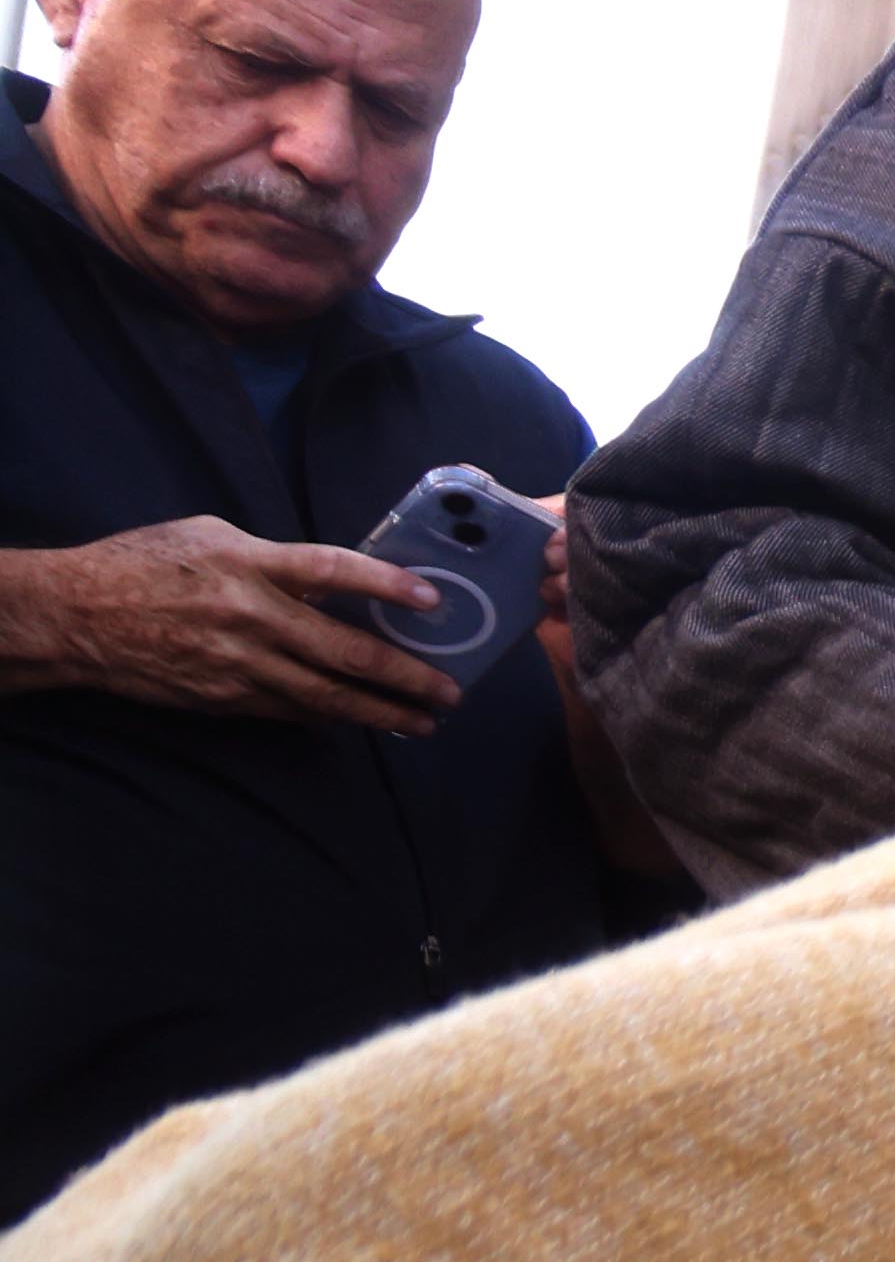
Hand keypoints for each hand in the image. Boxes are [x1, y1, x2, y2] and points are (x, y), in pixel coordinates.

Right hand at [0, 519, 453, 728]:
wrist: (77, 615)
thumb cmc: (143, 564)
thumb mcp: (208, 539)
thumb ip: (272, 559)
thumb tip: (329, 584)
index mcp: (246, 564)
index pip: (330, 571)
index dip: (384, 585)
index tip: (430, 599)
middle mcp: (249, 616)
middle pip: (345, 652)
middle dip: (406, 676)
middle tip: (449, 691)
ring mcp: (239, 663)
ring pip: (327, 697)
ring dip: (382, 713)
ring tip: (423, 721)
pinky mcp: (227, 698)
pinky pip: (293, 712)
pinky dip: (332, 718)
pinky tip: (361, 722)